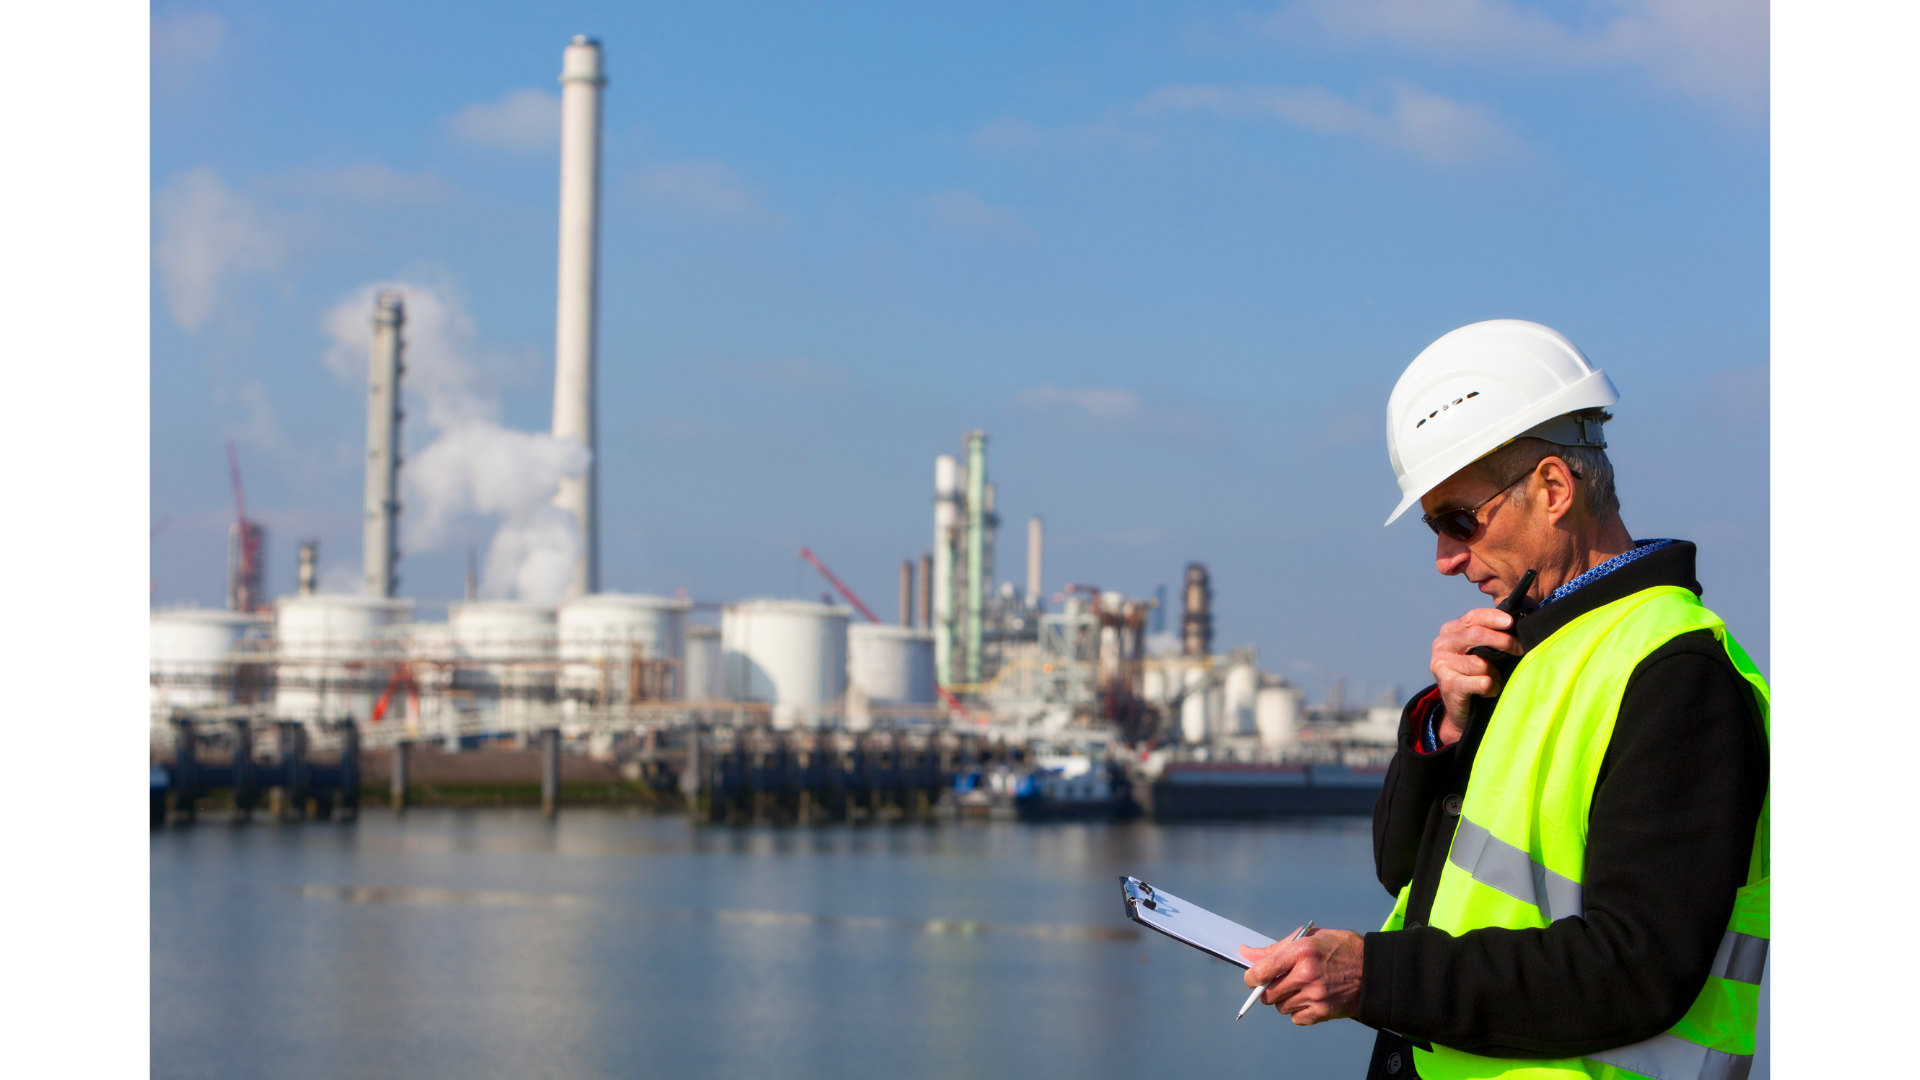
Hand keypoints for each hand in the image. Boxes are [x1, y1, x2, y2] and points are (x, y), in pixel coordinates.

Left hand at [1238, 928, 1364, 1024]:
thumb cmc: (1341, 949)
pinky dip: (1297, 1011)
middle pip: (1268, 994)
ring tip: (1300, 987)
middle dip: (1267, 989)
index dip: (1252, 976)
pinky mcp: (1323, 1013)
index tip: (1253, 977)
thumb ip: (1275, 948)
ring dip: (1284, 999)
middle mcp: (1307, 975)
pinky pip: (1295, 1018)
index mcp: (1302, 952)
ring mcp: (1315, 996)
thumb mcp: (1309, 937)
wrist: (1374, 971)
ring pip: (1280, 1007)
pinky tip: (1309, 998)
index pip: (1262, 970)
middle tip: (1277, 982)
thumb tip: (1246, 953)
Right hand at [1429, 608, 1520, 742]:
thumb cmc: (1476, 675)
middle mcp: (1441, 645)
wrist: (1461, 709)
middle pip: (1476, 635)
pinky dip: (1492, 688)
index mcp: (1449, 631)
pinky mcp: (1448, 684)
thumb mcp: (1479, 650)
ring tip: (1494, 681)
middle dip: (1503, 641)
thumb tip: (1514, 622)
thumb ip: (1488, 634)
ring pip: (1481, 663)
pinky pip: (1482, 682)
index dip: (1493, 617)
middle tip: (1520, 649)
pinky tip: (1488, 691)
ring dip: (1496, 674)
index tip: (1511, 622)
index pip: (1472, 617)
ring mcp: (1441, 664)